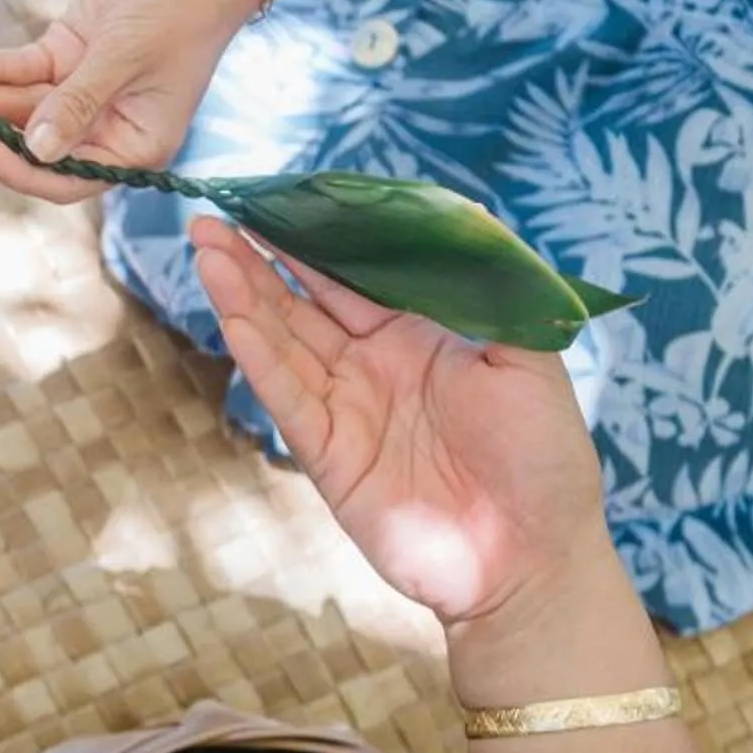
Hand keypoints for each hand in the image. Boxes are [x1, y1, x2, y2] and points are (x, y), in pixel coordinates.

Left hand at [0, 0, 260, 204]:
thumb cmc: (178, 9)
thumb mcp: (123, 58)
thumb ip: (75, 104)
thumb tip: (35, 151)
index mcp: (135, 144)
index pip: (70, 177)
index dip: (22, 171)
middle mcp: (109, 124)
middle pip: (39, 144)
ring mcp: (86, 89)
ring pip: (25, 106)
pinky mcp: (70, 54)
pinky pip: (26, 70)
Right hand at [191, 216, 616, 631]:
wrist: (531, 557)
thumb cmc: (544, 458)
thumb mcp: (531, 355)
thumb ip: (492, 286)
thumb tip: (461, 208)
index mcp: (421, 335)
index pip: (355, 273)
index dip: (317, 235)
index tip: (280, 195)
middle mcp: (374, 366)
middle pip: (303, 300)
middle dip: (258, 257)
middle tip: (217, 213)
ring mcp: (346, 408)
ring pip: (283, 340)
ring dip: (243, 294)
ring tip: (208, 247)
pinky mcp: (329, 454)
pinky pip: (286, 394)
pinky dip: (257, 353)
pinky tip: (231, 313)